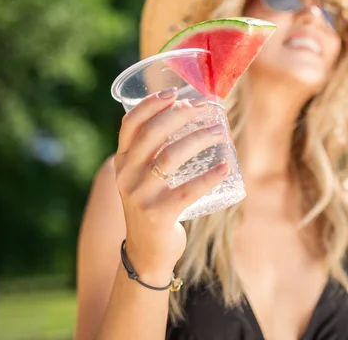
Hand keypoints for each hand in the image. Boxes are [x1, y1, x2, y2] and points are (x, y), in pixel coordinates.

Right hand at [113, 88, 228, 278]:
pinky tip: (225, 166)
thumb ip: (153, 153)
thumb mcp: (143, 178)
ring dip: (198, 139)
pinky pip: (188, 190)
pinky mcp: (158, 214)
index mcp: (122, 162)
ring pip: (170, 156)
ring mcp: (140, 195)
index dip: (151, 104)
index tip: (175, 94)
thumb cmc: (153, 207)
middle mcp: (126, 175)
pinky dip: (209, 176)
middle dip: (181, 116)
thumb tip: (190, 116)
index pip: (130, 124)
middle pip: (152, 134)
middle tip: (206, 110)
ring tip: (219, 131)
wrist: (146, 253)